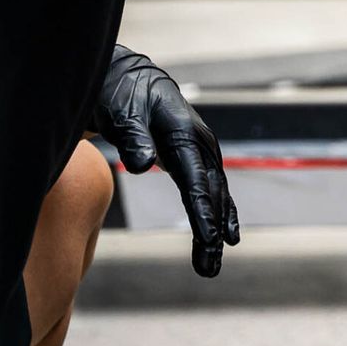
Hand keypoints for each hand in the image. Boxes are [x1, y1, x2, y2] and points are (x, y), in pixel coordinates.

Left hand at [92, 45, 239, 276]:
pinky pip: (210, 190)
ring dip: (215, 229)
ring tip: (211, 265)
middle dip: (212, 230)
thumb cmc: (121, 94)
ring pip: (215, 195)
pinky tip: (225, 238)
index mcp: (184, 133)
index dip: (202, 211)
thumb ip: (133, 138)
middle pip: (211, 193)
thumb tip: (143, 165)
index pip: (196, 179)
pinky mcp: (194, 158)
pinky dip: (218, 213)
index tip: (209, 239)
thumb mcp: (121, 113)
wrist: (129, 78)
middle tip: (208, 266)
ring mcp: (201, 151)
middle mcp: (200, 143)